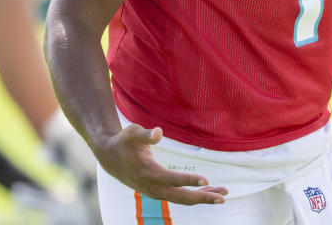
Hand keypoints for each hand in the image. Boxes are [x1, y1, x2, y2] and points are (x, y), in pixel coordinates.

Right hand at [93, 124, 227, 205]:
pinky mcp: (157, 191)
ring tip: (223, 194)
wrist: (109, 157)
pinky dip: (194, 194)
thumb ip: (145, 134)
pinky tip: (208, 191)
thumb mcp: (131, 132)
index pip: (171, 179)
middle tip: (223, 196)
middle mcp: (152, 187)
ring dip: (202, 197)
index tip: (207, 179)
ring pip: (181, 199)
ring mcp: (154, 192)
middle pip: (180, 197)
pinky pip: (178, 196)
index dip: (189, 180)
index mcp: (147, 172)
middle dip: (202, 198)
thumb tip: (158, 132)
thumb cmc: (123, 141)